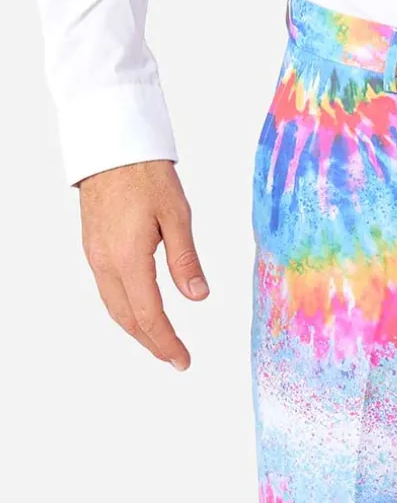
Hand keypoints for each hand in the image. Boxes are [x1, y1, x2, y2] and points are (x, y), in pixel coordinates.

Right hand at [79, 161, 207, 370]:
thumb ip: (185, 261)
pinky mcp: (93, 246)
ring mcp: (95, 254)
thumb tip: (197, 297)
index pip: (148, 315)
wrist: (110, 142)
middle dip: (152, 343)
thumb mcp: (176, 215)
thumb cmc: (145, 172)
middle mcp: (106, 261)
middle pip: (128, 319)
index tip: (183, 360)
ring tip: (159, 343)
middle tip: (174, 359)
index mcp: (128, 258)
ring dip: (137, 330)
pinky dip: (125, 310)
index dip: (167, 342)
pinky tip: (140, 312)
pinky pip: (108, 291)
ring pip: (115, 307)